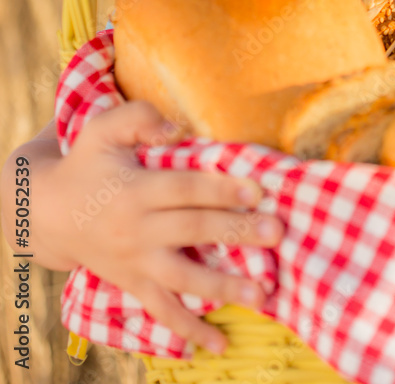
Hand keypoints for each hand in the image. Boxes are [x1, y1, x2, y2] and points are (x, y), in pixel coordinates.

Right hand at [37, 101, 283, 354]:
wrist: (49, 213)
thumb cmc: (88, 162)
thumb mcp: (103, 128)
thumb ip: (139, 118)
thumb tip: (178, 129)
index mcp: (136, 189)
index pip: (185, 189)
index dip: (221, 189)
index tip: (257, 191)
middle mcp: (138, 230)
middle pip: (193, 231)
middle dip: (236, 232)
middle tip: (276, 233)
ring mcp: (136, 262)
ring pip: (182, 280)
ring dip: (223, 289)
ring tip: (261, 296)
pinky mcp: (135, 284)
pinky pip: (162, 312)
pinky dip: (189, 331)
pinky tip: (218, 345)